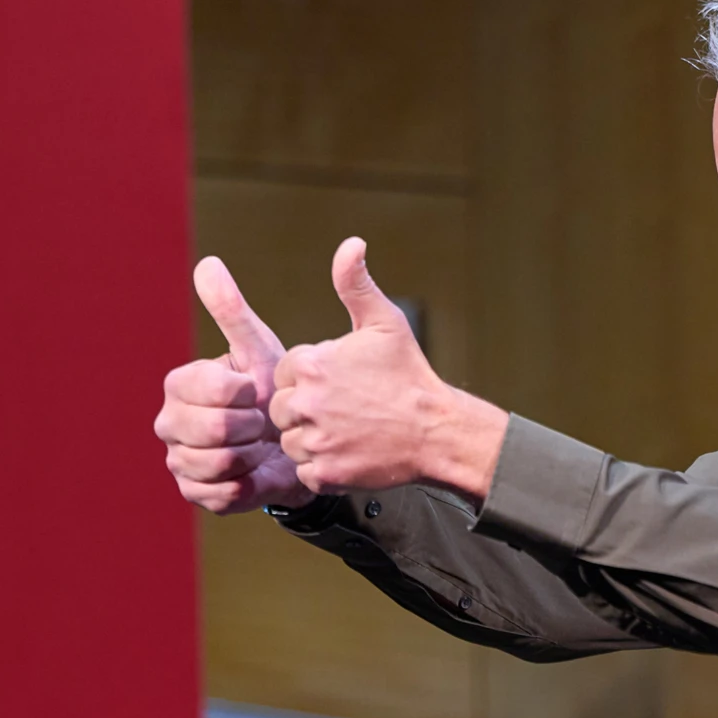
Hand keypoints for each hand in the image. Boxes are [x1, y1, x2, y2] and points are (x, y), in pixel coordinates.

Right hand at [155, 256, 313, 512]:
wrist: (293, 445)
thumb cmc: (271, 391)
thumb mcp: (257, 349)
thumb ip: (231, 310)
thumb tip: (207, 263)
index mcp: (179, 384)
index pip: (215, 390)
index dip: (248, 393)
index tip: (258, 391)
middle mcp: (169, 423)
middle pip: (214, 430)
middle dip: (251, 426)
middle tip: (262, 422)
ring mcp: (178, 461)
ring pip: (218, 463)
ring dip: (252, 455)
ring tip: (259, 446)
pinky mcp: (194, 495)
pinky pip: (224, 494)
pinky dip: (249, 484)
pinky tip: (255, 471)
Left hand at [269, 238, 504, 498]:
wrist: (437, 431)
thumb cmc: (409, 375)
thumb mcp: (384, 322)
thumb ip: (355, 283)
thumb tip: (350, 244)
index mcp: (310, 364)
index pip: (285, 372)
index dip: (309, 377)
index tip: (339, 382)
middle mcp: (305, 402)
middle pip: (281, 407)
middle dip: (305, 408)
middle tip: (343, 408)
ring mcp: (313, 441)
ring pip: (290, 440)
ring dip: (311, 437)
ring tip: (346, 430)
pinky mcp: (322, 473)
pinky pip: (304, 470)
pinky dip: (321, 466)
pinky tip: (347, 452)